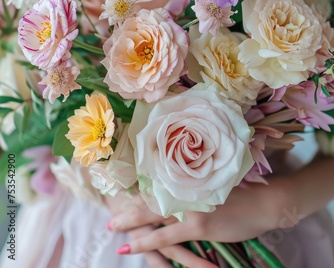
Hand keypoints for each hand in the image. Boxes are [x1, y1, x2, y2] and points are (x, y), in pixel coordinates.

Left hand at [109, 177, 290, 255]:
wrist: (264, 202)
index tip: (122, 190)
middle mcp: (186, 188)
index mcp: (189, 176)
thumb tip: (180, 182)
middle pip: (149, 196)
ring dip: (129, 222)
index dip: (138, 187)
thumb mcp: (217, 181)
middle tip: (111, 211)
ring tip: (113, 227)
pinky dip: (145, 241)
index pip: (156, 181)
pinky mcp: (197, 224)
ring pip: (151, 214)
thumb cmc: (244, 191)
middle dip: (128, 205)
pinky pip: (164, 235)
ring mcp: (190, 206)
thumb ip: (196, 181)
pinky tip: (130, 246)